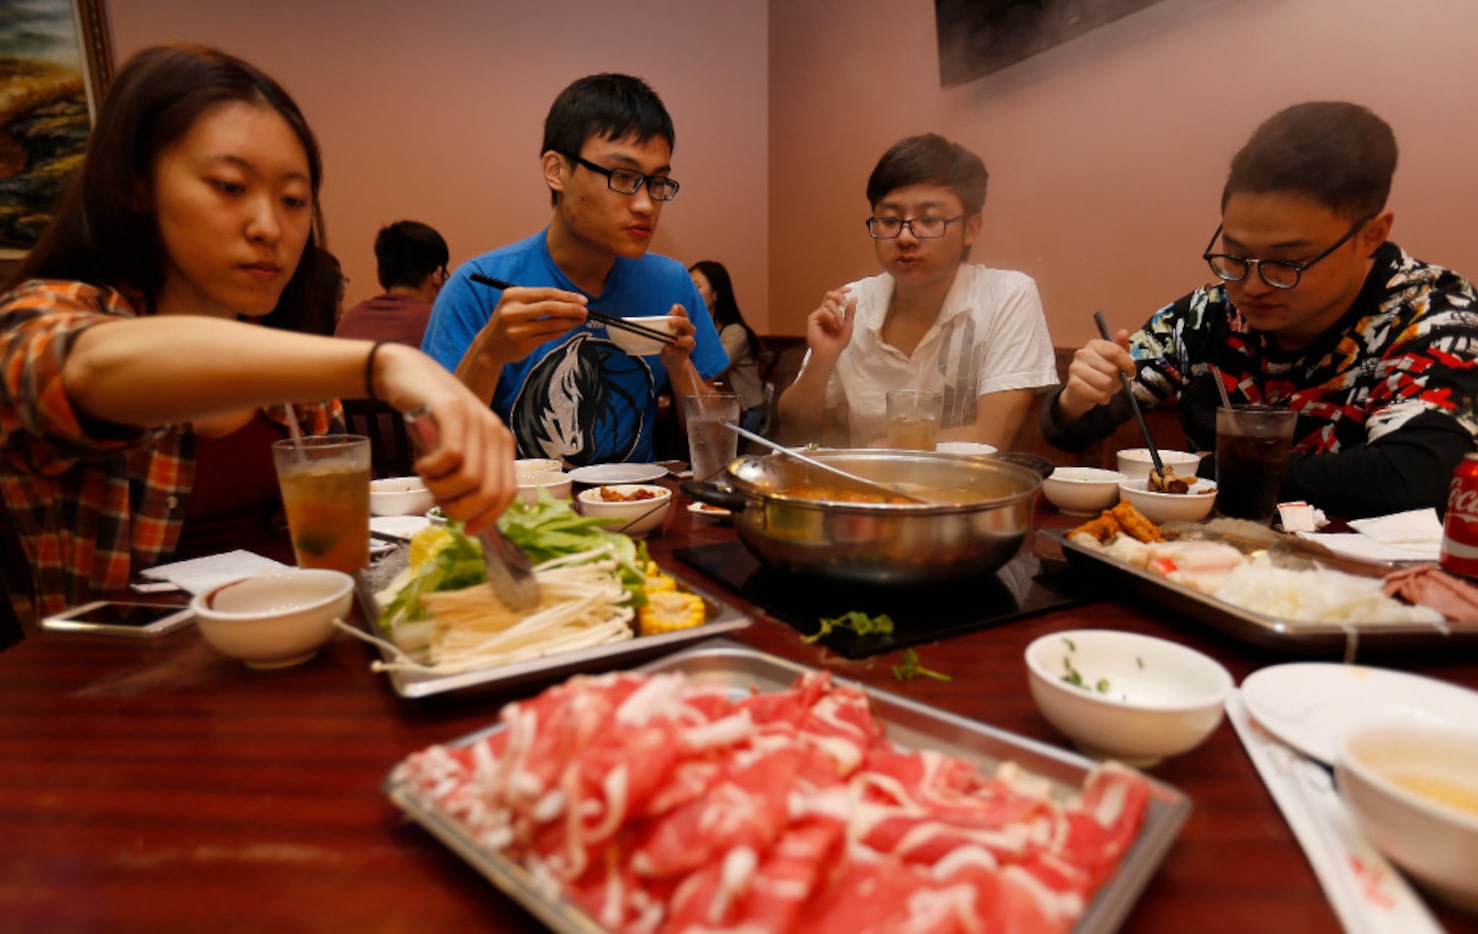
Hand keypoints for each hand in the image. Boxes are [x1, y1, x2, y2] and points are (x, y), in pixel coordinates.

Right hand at [374, 344, 517, 533]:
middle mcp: (495, 433)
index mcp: (501, 446)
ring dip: (442, 488)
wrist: (407, 375)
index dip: (488, 518)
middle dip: (460, 508)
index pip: (506, 494)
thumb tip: (467, 519)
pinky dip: (432, 469)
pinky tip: (421, 462)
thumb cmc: (430, 421)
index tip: (467, 530)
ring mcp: (476, 420)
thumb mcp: (454, 453)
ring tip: (427, 475)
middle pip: (490, 492)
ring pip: (471, 479)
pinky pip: (451, 456)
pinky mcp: (453, 410)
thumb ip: (465, 480)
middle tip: (438, 499)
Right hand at [478, 286, 588, 365]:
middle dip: (571, 308)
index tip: (582, 299)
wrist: (489, 346)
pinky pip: (548, 336)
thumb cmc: (509, 321)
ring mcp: (517, 329)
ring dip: (569, 322)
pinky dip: (561, 332)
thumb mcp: (517, 304)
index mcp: (512, 295)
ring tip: (580, 320)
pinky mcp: (522, 344)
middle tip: (586, 310)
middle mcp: (513, 311)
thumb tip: (572, 300)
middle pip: (550, 307)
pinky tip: (568, 329)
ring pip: (551, 324)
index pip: (546, 293)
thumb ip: (540, 300)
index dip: (567, 296)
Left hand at [658, 303, 697, 371]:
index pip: (682, 312)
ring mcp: (688, 343)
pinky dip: (673, 351)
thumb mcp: (664, 330)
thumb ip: (660, 325)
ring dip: (679, 340)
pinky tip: (666, 349)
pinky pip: (680, 352)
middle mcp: (688, 331)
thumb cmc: (668, 341)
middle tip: (670, 322)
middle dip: (679, 322)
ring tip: (669, 340)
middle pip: (687, 324)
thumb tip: (647, 323)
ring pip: (689, 340)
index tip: (674, 308)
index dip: (679, 309)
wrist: (673, 359)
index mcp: (682, 321)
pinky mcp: (684, 354)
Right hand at [805, 290, 855, 365]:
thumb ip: (850, 312)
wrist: (830, 353)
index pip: (836, 297)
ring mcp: (818, 314)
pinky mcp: (812, 318)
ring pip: (828, 303)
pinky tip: (833, 326)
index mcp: (833, 312)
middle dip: (839, 297)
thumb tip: (854, 297)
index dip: (842, 290)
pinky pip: (823, 310)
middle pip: (830, 295)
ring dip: (837, 313)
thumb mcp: (848, 325)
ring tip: (840, 324)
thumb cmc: (838, 342)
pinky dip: (831, 317)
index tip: (850, 289)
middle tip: (844, 305)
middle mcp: (824, 311)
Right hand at [1057, 328, 1137, 421]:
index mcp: (1095, 344)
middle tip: (1113, 383)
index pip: (1116, 351)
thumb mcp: (1114, 360)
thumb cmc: (1101, 374)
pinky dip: (1102, 398)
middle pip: (1112, 369)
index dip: (1128, 365)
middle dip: (1117, 380)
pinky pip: (1098, 394)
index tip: (1131, 373)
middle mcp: (1082, 353)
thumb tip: (1124, 332)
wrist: (1080, 392)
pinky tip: (1099, 396)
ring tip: (1105, 389)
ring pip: (1106, 383)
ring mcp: (1075, 368)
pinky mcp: (1073, 384)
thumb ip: (1121, 348)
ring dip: (1110, 390)